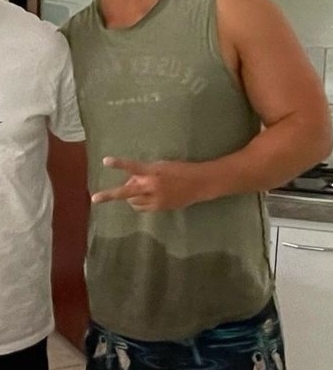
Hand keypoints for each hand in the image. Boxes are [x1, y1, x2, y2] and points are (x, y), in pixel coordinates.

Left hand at [91, 156, 208, 210]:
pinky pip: (141, 208)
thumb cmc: (180, 170)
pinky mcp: (159, 208)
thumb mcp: (162, 166)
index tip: (106, 161)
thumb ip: (145, 173)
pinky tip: (146, 196)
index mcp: (153, 172)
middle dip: (109, 195)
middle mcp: (152, 186)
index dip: (119, 163)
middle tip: (95, 199)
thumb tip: (132, 182)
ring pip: (132, 201)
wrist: (199, 184)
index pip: (133, 167)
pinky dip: (139, 202)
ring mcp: (155, 199)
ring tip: (141, 188)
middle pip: (126, 192)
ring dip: (131, 195)